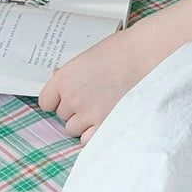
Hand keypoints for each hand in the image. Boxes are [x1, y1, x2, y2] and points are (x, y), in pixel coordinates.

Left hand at [39, 26, 156, 144]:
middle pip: (62, 116)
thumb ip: (71, 74)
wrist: (146, 56)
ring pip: (73, 130)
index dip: (57, 100)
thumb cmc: (120, 51)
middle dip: (74, 110)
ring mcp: (88, 114)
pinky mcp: (105, 126)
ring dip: (84, 123)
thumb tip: (58, 78)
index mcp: (64, 79)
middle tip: (93, 98)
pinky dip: (94, 134)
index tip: (66, 98)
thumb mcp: (87, 58)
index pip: (45, 102)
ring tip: (101, 108)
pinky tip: (105, 120)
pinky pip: (87, 140)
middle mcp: (72, 98)